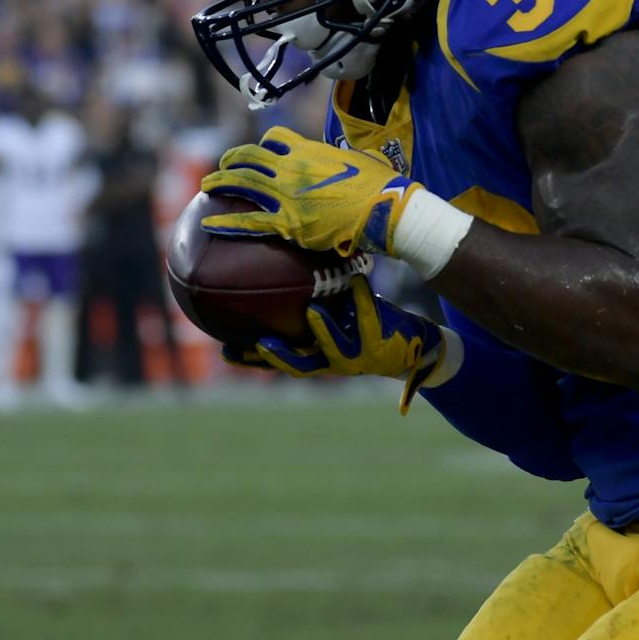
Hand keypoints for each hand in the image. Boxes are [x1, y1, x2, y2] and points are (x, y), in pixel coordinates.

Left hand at [200, 126, 419, 256]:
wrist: (383, 209)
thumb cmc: (380, 185)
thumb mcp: (362, 160)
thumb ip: (348, 158)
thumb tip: (358, 159)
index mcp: (310, 151)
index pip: (276, 139)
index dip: (264, 145)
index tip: (259, 152)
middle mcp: (292, 169)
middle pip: (250, 157)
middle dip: (232, 159)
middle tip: (222, 166)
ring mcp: (287, 195)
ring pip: (243, 183)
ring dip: (221, 182)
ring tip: (206, 186)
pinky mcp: (288, 222)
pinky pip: (249, 222)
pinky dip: (226, 222)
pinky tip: (207, 222)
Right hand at [237, 275, 454, 414]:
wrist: (412, 346)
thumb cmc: (366, 326)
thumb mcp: (335, 318)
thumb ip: (309, 305)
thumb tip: (279, 274)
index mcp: (318, 356)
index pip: (279, 360)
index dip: (252, 360)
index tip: (226, 349)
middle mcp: (333, 362)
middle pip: (300, 365)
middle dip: (278, 357)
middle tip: (258, 342)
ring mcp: (357, 357)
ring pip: (336, 348)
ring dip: (324, 331)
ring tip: (312, 311)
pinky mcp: (380, 344)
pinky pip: (369, 319)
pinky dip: (364, 300)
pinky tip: (357, 280)